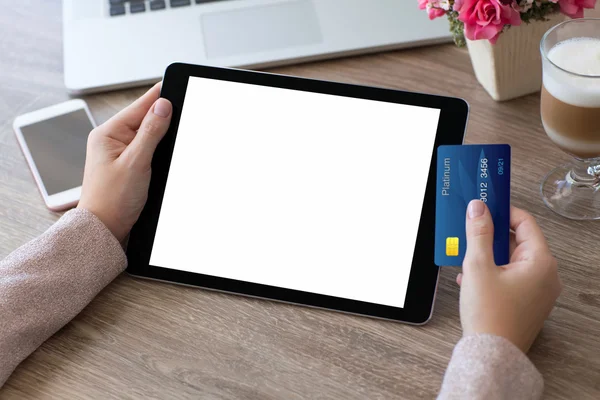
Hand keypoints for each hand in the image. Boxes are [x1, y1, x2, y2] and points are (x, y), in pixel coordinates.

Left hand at [78, 83, 171, 241]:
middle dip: (165, 116)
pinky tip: (167, 150)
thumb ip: (151, 132)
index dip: (160, 96)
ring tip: (178, 129)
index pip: (140, 106)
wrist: (105, 229)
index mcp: (107, 133)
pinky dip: (159, 148)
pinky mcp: (128, 165)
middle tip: (185, 109)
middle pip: (146, 118)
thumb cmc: (111, 200)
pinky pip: (147, 149)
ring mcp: (120, 152)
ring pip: (149, 134)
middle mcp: (112, 139)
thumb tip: (163, 106)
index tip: (177, 85)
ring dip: (163, 134)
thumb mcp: (136, 162)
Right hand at [456, 200, 561, 352]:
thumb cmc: (489, 314)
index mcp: (540, 262)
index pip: (525, 222)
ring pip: (512, 259)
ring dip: (488, 254)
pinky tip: (470, 275)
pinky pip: (510, 276)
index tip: (484, 206)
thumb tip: (479, 207)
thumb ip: (478, 233)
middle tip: (471, 227)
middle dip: (491, 234)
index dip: (503, 211)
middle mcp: (545, 275)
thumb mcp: (478, 266)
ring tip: (465, 254)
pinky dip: (492, 270)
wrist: (491, 354)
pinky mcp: (527, 302)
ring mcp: (538, 290)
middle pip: (518, 241)